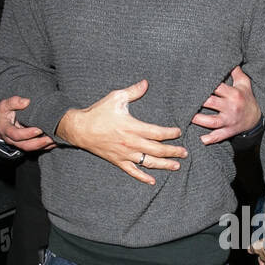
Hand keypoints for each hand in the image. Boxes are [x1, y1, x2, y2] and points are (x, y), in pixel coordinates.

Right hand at [0, 97, 55, 151]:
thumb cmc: (3, 113)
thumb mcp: (4, 105)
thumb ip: (13, 102)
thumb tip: (26, 101)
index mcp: (6, 130)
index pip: (16, 135)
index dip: (27, 134)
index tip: (38, 129)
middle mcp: (12, 140)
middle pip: (25, 145)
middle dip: (39, 143)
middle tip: (50, 138)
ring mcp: (19, 143)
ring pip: (32, 148)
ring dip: (44, 146)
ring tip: (55, 140)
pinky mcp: (26, 144)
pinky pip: (36, 148)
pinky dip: (46, 146)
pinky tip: (55, 142)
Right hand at [55, 80, 186, 184]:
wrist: (79, 129)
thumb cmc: (97, 112)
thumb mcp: (115, 98)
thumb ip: (133, 92)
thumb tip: (146, 83)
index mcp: (133, 127)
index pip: (158, 133)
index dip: (171, 133)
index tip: (179, 132)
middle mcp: (131, 143)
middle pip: (157, 150)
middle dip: (173, 151)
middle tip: (185, 152)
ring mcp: (125, 154)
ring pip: (148, 162)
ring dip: (164, 165)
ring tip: (176, 166)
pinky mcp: (118, 161)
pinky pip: (132, 171)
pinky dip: (143, 177)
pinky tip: (152, 181)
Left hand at [191, 66, 261, 142]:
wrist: (256, 120)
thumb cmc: (247, 99)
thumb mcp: (244, 84)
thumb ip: (236, 72)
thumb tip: (228, 58)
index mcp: (234, 94)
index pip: (217, 87)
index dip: (204, 84)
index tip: (192, 81)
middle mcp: (231, 107)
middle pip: (211, 102)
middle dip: (198, 100)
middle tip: (184, 98)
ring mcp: (229, 121)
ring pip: (212, 121)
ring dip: (199, 119)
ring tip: (187, 115)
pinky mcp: (228, 132)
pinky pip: (218, 137)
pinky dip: (209, 139)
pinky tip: (199, 139)